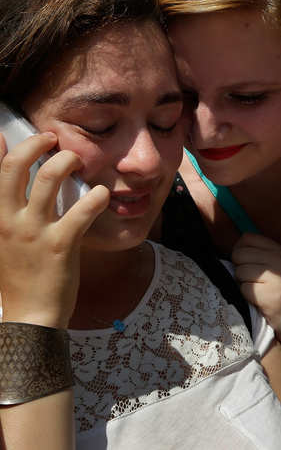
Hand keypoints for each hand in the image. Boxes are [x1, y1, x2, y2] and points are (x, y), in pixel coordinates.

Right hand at [0, 132, 108, 327]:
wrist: (31, 318)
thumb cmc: (22, 278)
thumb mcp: (5, 242)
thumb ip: (8, 213)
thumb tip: (15, 188)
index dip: (0, 149)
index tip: (5, 131)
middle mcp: (9, 221)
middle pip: (16, 168)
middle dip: (35, 145)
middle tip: (52, 138)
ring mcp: (34, 232)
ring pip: (47, 181)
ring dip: (66, 162)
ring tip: (78, 161)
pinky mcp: (61, 245)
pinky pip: (80, 210)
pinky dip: (95, 197)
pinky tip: (101, 195)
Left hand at [232, 233, 280, 348]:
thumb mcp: (279, 268)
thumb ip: (260, 256)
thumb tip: (234, 251)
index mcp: (280, 250)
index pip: (247, 238)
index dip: (241, 251)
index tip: (247, 264)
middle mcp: (279, 259)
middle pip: (239, 254)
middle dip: (240, 268)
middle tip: (254, 281)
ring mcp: (274, 275)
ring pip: (239, 271)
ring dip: (243, 284)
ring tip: (259, 292)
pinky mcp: (267, 293)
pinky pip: (243, 289)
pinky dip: (247, 297)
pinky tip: (260, 301)